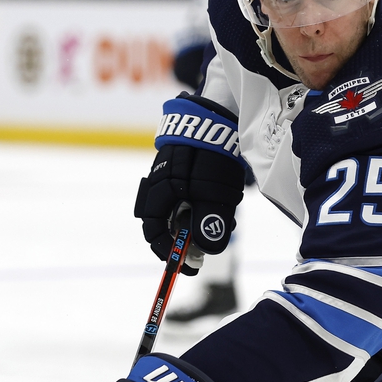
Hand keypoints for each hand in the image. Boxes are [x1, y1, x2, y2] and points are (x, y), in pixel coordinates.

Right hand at [134, 94, 244, 272]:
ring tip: (226, 220)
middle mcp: (158, 185)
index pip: (154, 233)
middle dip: (191, 237)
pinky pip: (191, 194)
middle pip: (170, 223)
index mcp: (158, 194)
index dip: (170, 253)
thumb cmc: (212, 156)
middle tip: (212, 243)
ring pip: (183, 209)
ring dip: (202, 220)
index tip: (189, 266)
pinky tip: (226, 201)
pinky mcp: (184, 167)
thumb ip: (209, 223)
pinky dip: (206, 204)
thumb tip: (205, 250)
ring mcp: (170, 174)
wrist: (218, 116)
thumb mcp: (214, 194)